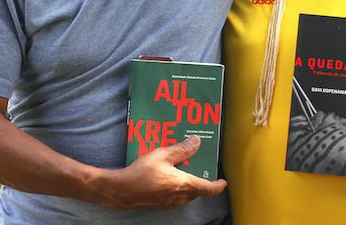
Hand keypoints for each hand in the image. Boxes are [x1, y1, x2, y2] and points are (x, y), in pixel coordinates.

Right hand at [94, 136, 226, 209]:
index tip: (223, 181)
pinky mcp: (161, 204)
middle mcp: (180, 196)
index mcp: (184, 184)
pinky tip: (171, 177)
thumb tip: (197, 141)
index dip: (218, 185)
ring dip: (190, 185)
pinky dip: (179, 188)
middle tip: (203, 168)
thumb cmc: (142, 172)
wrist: (122, 190)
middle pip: (198, 191)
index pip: (208, 188)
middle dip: (203, 182)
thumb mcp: (163, 154)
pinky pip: (176, 196)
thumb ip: (182, 149)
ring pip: (187, 194)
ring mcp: (170, 202)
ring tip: (187, 169)